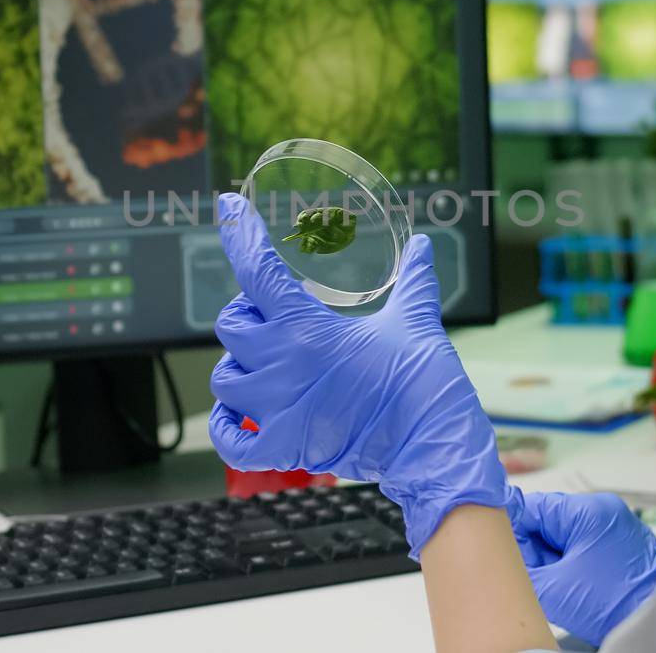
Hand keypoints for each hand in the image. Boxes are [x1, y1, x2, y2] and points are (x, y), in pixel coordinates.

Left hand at [208, 193, 509, 557]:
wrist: (432, 444)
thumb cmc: (424, 382)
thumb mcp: (415, 321)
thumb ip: (413, 281)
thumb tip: (422, 247)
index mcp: (307, 327)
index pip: (257, 269)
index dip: (239, 233)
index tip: (229, 207)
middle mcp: (281, 364)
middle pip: (230, 325)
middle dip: (246, 315)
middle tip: (272, 316)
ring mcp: (277, 409)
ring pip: (223, 380)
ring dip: (238, 367)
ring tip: (264, 364)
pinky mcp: (283, 447)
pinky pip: (230, 440)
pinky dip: (229, 427)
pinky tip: (241, 416)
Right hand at [511, 490, 655, 646]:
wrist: (654, 626)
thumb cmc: (613, 606)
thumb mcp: (551, 588)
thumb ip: (519, 564)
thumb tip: (503, 551)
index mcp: (589, 510)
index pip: (533, 507)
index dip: (514, 531)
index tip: (505, 552)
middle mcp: (606, 510)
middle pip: (550, 521)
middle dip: (537, 550)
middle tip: (538, 576)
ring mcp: (617, 526)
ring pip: (566, 535)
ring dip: (554, 559)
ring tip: (560, 584)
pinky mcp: (623, 544)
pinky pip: (585, 545)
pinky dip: (572, 563)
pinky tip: (574, 584)